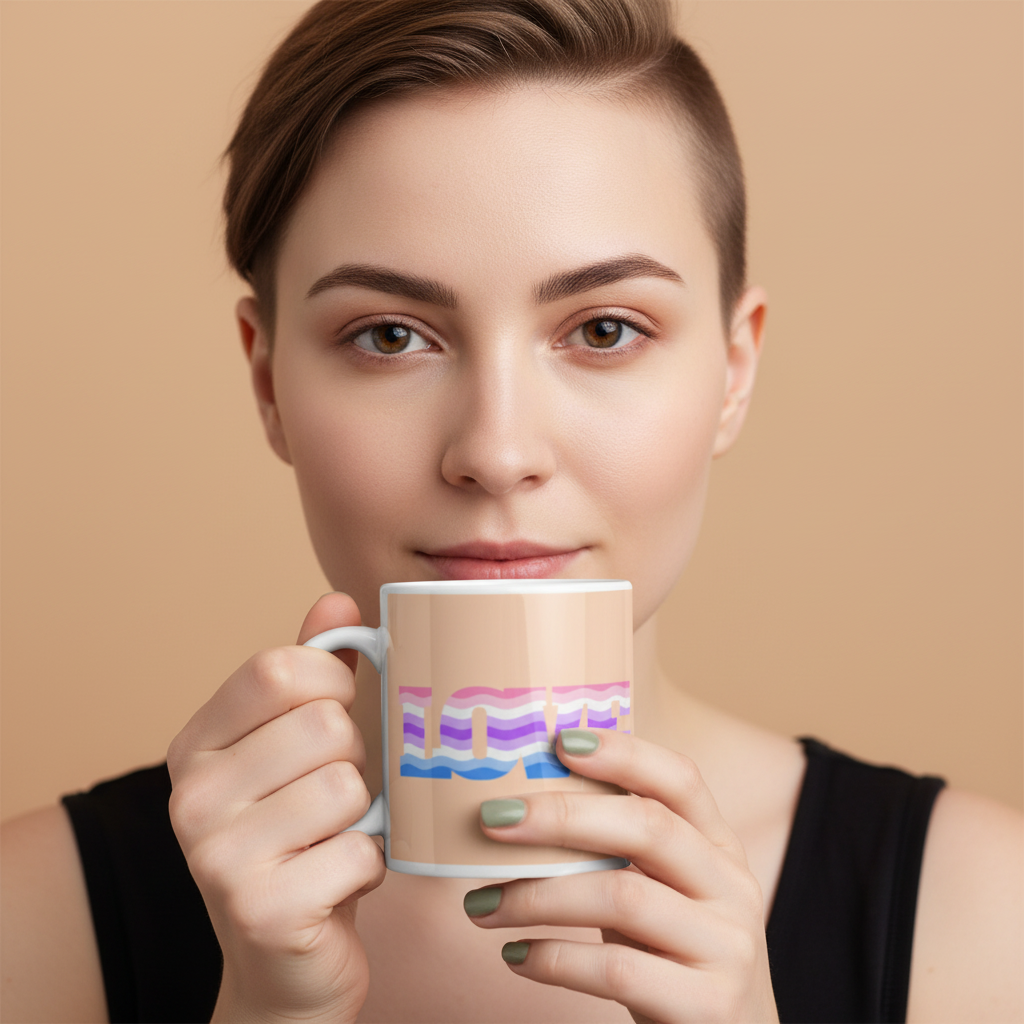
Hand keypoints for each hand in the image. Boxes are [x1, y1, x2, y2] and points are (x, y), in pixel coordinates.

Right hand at [167, 594, 385, 1023]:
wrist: (285, 964)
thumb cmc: (301, 839)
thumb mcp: (299, 750)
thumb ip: (313, 674)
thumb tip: (337, 601)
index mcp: (196, 745)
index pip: (279, 669)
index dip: (334, 685)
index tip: (337, 714)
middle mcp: (189, 796)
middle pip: (326, 726)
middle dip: (354, 762)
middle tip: (332, 800)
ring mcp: (216, 857)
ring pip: (349, 787)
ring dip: (365, 818)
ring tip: (333, 840)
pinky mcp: (260, 910)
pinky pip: (361, 850)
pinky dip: (369, 866)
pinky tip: (338, 883)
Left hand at [463, 730, 778, 1023]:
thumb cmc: (673, 959)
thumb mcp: (663, 893)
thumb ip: (620, 850)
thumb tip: (521, 803)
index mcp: (719, 847)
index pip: (681, 779)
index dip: (623, 753)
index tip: (559, 741)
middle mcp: (732, 888)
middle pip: (648, 827)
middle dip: (562, 816)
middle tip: (492, 819)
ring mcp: (726, 948)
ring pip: (624, 896)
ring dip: (539, 895)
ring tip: (481, 904)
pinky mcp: (707, 1007)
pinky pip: (617, 970)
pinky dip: (554, 959)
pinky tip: (515, 955)